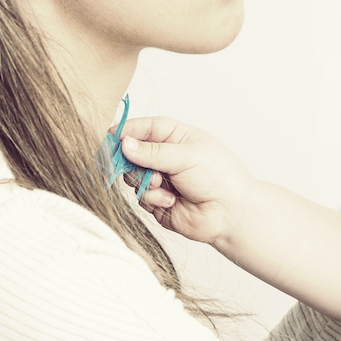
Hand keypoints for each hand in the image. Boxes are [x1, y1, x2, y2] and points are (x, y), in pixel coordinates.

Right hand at [115, 116, 251, 245]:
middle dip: (132, 161)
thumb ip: (154, 152)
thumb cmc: (218, 176)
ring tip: (164, 184)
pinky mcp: (157, 201)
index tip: (110, 137)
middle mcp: (167, 157)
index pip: (145, 128)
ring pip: (132, 176)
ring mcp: (161, 179)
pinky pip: (140, 197)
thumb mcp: (187, 157)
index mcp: (177, 137)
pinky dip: (153, 198)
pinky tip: (172, 201)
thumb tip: (125, 144)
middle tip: (136, 166)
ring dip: (145, 181)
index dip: (127, 131)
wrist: (230, 212)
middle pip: (132, 153)